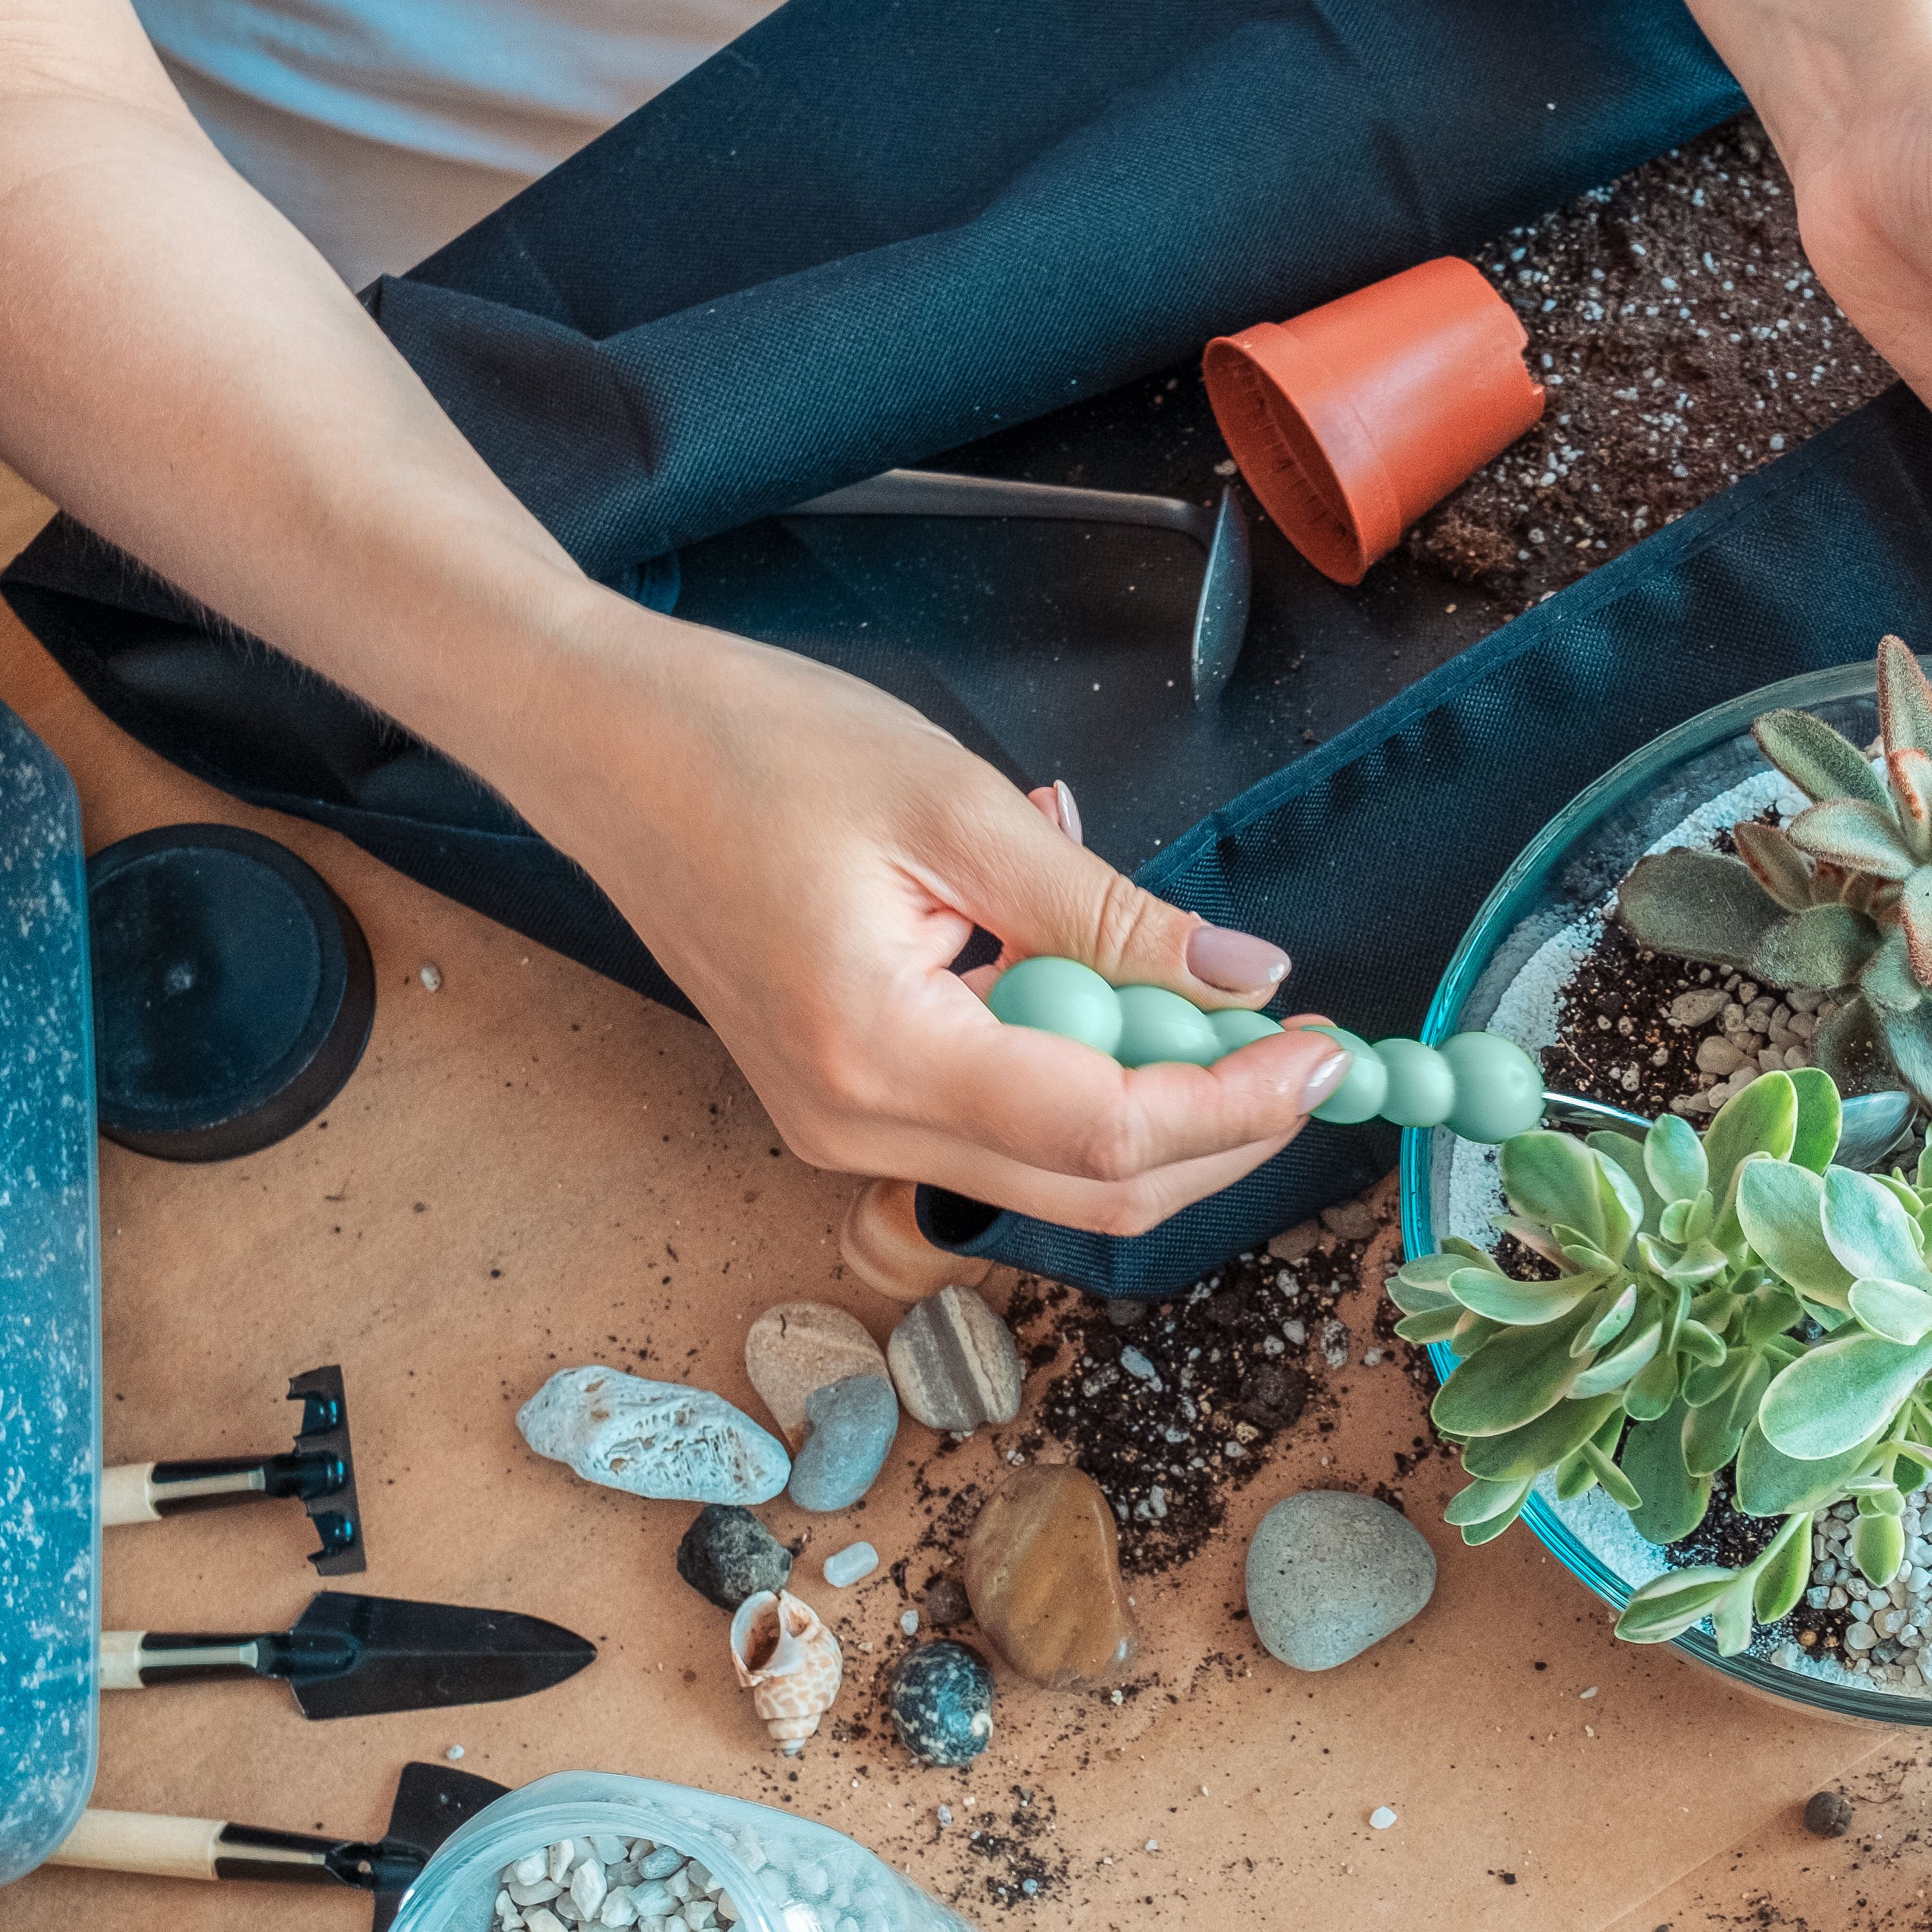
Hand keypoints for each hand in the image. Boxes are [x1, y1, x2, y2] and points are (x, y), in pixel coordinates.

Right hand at [494, 606, 1348, 1232]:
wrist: (600, 742)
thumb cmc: (750, 744)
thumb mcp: (958, 806)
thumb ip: (1108, 912)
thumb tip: (1243, 977)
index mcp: (876, 1053)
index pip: (1108, 1133)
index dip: (1239, 1105)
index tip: (1331, 1053)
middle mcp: (852, 1124)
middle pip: (1095, 1189)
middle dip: (1221, 1131)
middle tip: (1306, 1048)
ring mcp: (840, 1127)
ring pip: (1055, 1169)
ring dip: (1154, 1099)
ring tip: (1199, 993)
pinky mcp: (843, 1103)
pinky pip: (1000, 1123)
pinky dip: (1077, 1069)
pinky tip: (1086, 974)